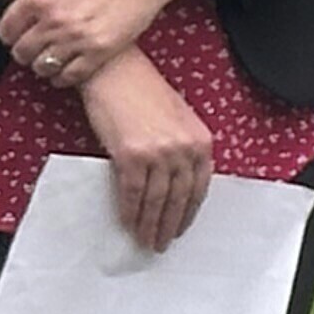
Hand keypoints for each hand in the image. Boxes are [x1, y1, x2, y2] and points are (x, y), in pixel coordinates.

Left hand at [0, 0, 224, 90]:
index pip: (6, 30)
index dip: (10, 32)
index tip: (19, 30)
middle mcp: (54, 20)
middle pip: (21, 53)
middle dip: (24, 49)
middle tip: (34, 43)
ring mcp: (77, 38)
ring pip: (43, 67)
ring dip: (42, 63)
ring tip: (50, 53)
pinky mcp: (99, 51)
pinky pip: (70, 76)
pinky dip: (62, 76)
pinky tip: (66, 66)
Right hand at [81, 48, 212, 251]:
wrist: (113, 70)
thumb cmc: (141, 89)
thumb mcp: (176, 117)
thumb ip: (181, 148)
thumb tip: (174, 183)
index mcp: (200, 140)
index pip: (199, 187)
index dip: (188, 213)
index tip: (180, 228)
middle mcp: (183, 148)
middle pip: (179, 199)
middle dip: (169, 225)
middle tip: (161, 243)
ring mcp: (159, 153)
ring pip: (157, 201)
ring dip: (150, 225)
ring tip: (145, 241)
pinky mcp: (132, 156)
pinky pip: (133, 194)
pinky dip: (131, 212)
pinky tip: (129, 224)